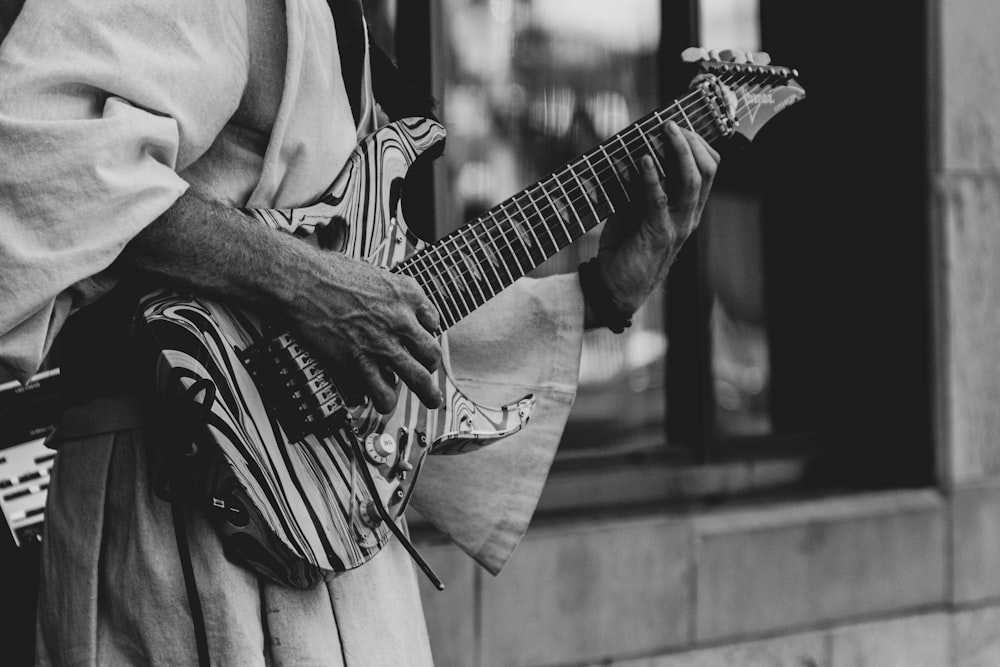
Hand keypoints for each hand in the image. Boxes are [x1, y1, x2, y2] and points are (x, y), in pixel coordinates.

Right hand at [290, 253, 442, 413]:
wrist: (304, 280)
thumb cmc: (330, 271)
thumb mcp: (375, 272)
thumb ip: (389, 290)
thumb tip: (388, 300)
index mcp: (407, 294)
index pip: (434, 320)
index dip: (428, 332)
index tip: (421, 337)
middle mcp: (402, 320)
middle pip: (432, 352)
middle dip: (432, 365)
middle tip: (429, 370)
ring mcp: (383, 343)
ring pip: (419, 378)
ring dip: (427, 393)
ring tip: (431, 400)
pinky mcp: (360, 361)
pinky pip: (384, 392)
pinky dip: (386, 400)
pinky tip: (384, 400)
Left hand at [586, 47, 762, 327]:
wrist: (612, 290)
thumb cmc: (623, 250)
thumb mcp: (631, 211)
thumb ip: (636, 186)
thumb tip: (629, 154)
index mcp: (687, 209)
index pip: (708, 168)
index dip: (698, 141)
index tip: (678, 120)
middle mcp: (689, 216)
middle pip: (709, 169)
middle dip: (693, 140)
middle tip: (671, 122)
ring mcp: (678, 226)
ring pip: (694, 180)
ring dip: (679, 151)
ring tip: (664, 130)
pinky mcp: (658, 235)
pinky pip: (661, 200)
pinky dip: (651, 176)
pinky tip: (642, 159)